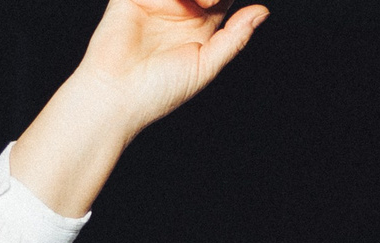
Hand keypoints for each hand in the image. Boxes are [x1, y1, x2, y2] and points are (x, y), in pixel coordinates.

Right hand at [71, 1, 269, 139]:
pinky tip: (179, 1)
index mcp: (202, 25)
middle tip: (212, 2)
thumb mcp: (206, 66)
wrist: (116, 96)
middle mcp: (182, 7)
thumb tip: (263, 11)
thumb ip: (235, 38)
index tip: (226, 4)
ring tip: (204, 2)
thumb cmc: (158, 91)